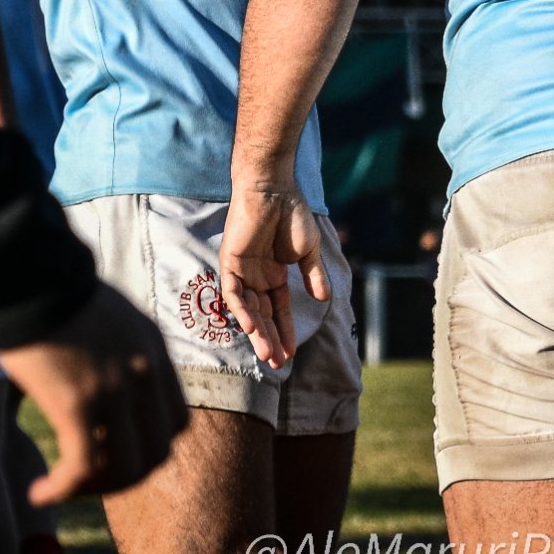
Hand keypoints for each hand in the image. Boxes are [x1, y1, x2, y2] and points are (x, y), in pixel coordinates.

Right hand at [0, 283, 186, 502]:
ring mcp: (115, 387)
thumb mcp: (105, 318)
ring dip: (94, 489)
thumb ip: (117, 350)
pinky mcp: (77, 401)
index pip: (176, 422)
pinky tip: (40, 491)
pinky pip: (82, 467)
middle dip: (125, 476)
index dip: (149, 449)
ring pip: (125, 468)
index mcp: (153, 349)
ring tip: (62, 488)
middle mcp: (144, 370)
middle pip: (158, 451)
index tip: (114, 454)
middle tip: (88, 479)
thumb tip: (103, 381)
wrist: (22, 272)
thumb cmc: (50, 294)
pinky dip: (63, 490)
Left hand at [218, 183, 329, 369]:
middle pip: (263, 315)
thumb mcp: (309, 250)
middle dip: (271, 340)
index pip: (279, 310)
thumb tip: (323, 299)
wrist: (275, 189)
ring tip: (269, 355)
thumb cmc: (292, 214)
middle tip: (279, 364)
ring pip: (248, 309)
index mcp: (274, 274)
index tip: (292, 354)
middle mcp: (256, 276)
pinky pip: (233, 293)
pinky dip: (242, 311)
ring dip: (258, 333)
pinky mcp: (230, 262)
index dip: (285, 332)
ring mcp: (242, 270)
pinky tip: (253, 328)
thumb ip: (313, 275)